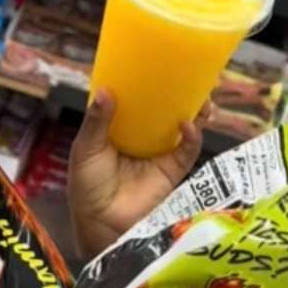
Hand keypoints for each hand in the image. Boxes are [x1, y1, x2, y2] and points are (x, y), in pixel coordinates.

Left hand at [68, 89, 209, 258]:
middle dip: (181, 92)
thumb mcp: (86, 150)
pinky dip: (193, 136)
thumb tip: (106, 91)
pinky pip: (189, 149)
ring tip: (202, 95)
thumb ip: (97, 122)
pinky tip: (189, 124)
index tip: (158, 63)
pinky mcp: (173, 169)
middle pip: (166, 109)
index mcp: (121, 127)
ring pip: (184, 125)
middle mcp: (143, 136)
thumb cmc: (87, 187)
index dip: (149, 83)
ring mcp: (160, 152)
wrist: (101, 224)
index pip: (138, 100)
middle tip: (191, 74)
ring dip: (195, 109)